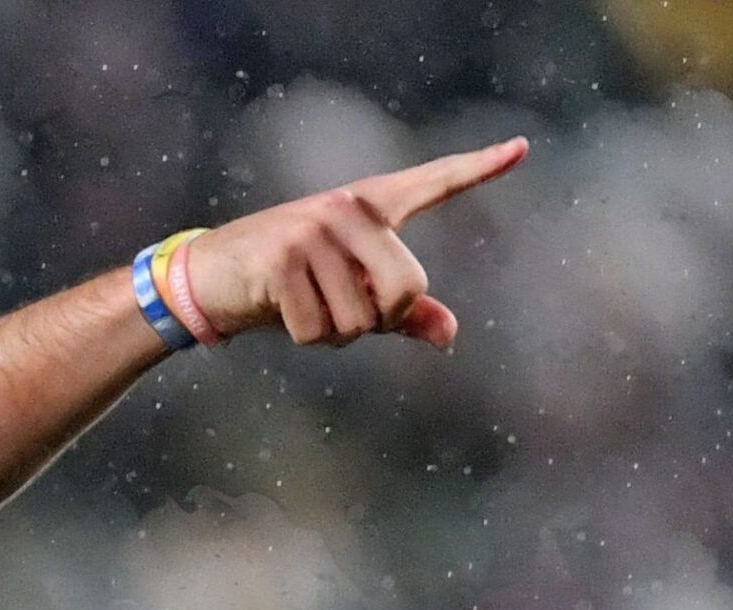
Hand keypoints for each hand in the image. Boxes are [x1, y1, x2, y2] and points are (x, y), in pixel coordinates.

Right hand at [184, 137, 526, 350]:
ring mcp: (314, 231)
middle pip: (407, 290)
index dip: (479, 168)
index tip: (522, 148)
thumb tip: (449, 335)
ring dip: (334, 334)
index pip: (432, 184)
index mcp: (369, 208)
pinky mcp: (283, 259)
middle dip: (377, 320)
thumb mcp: (348, 293)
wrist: (210, 277)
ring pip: (360, 320)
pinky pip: (319, 329)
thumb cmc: (286, 285)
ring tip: (303, 307)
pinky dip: (303, 337)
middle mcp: (347, 209)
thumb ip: (401, 312)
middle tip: (342, 311)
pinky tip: (279, 310)